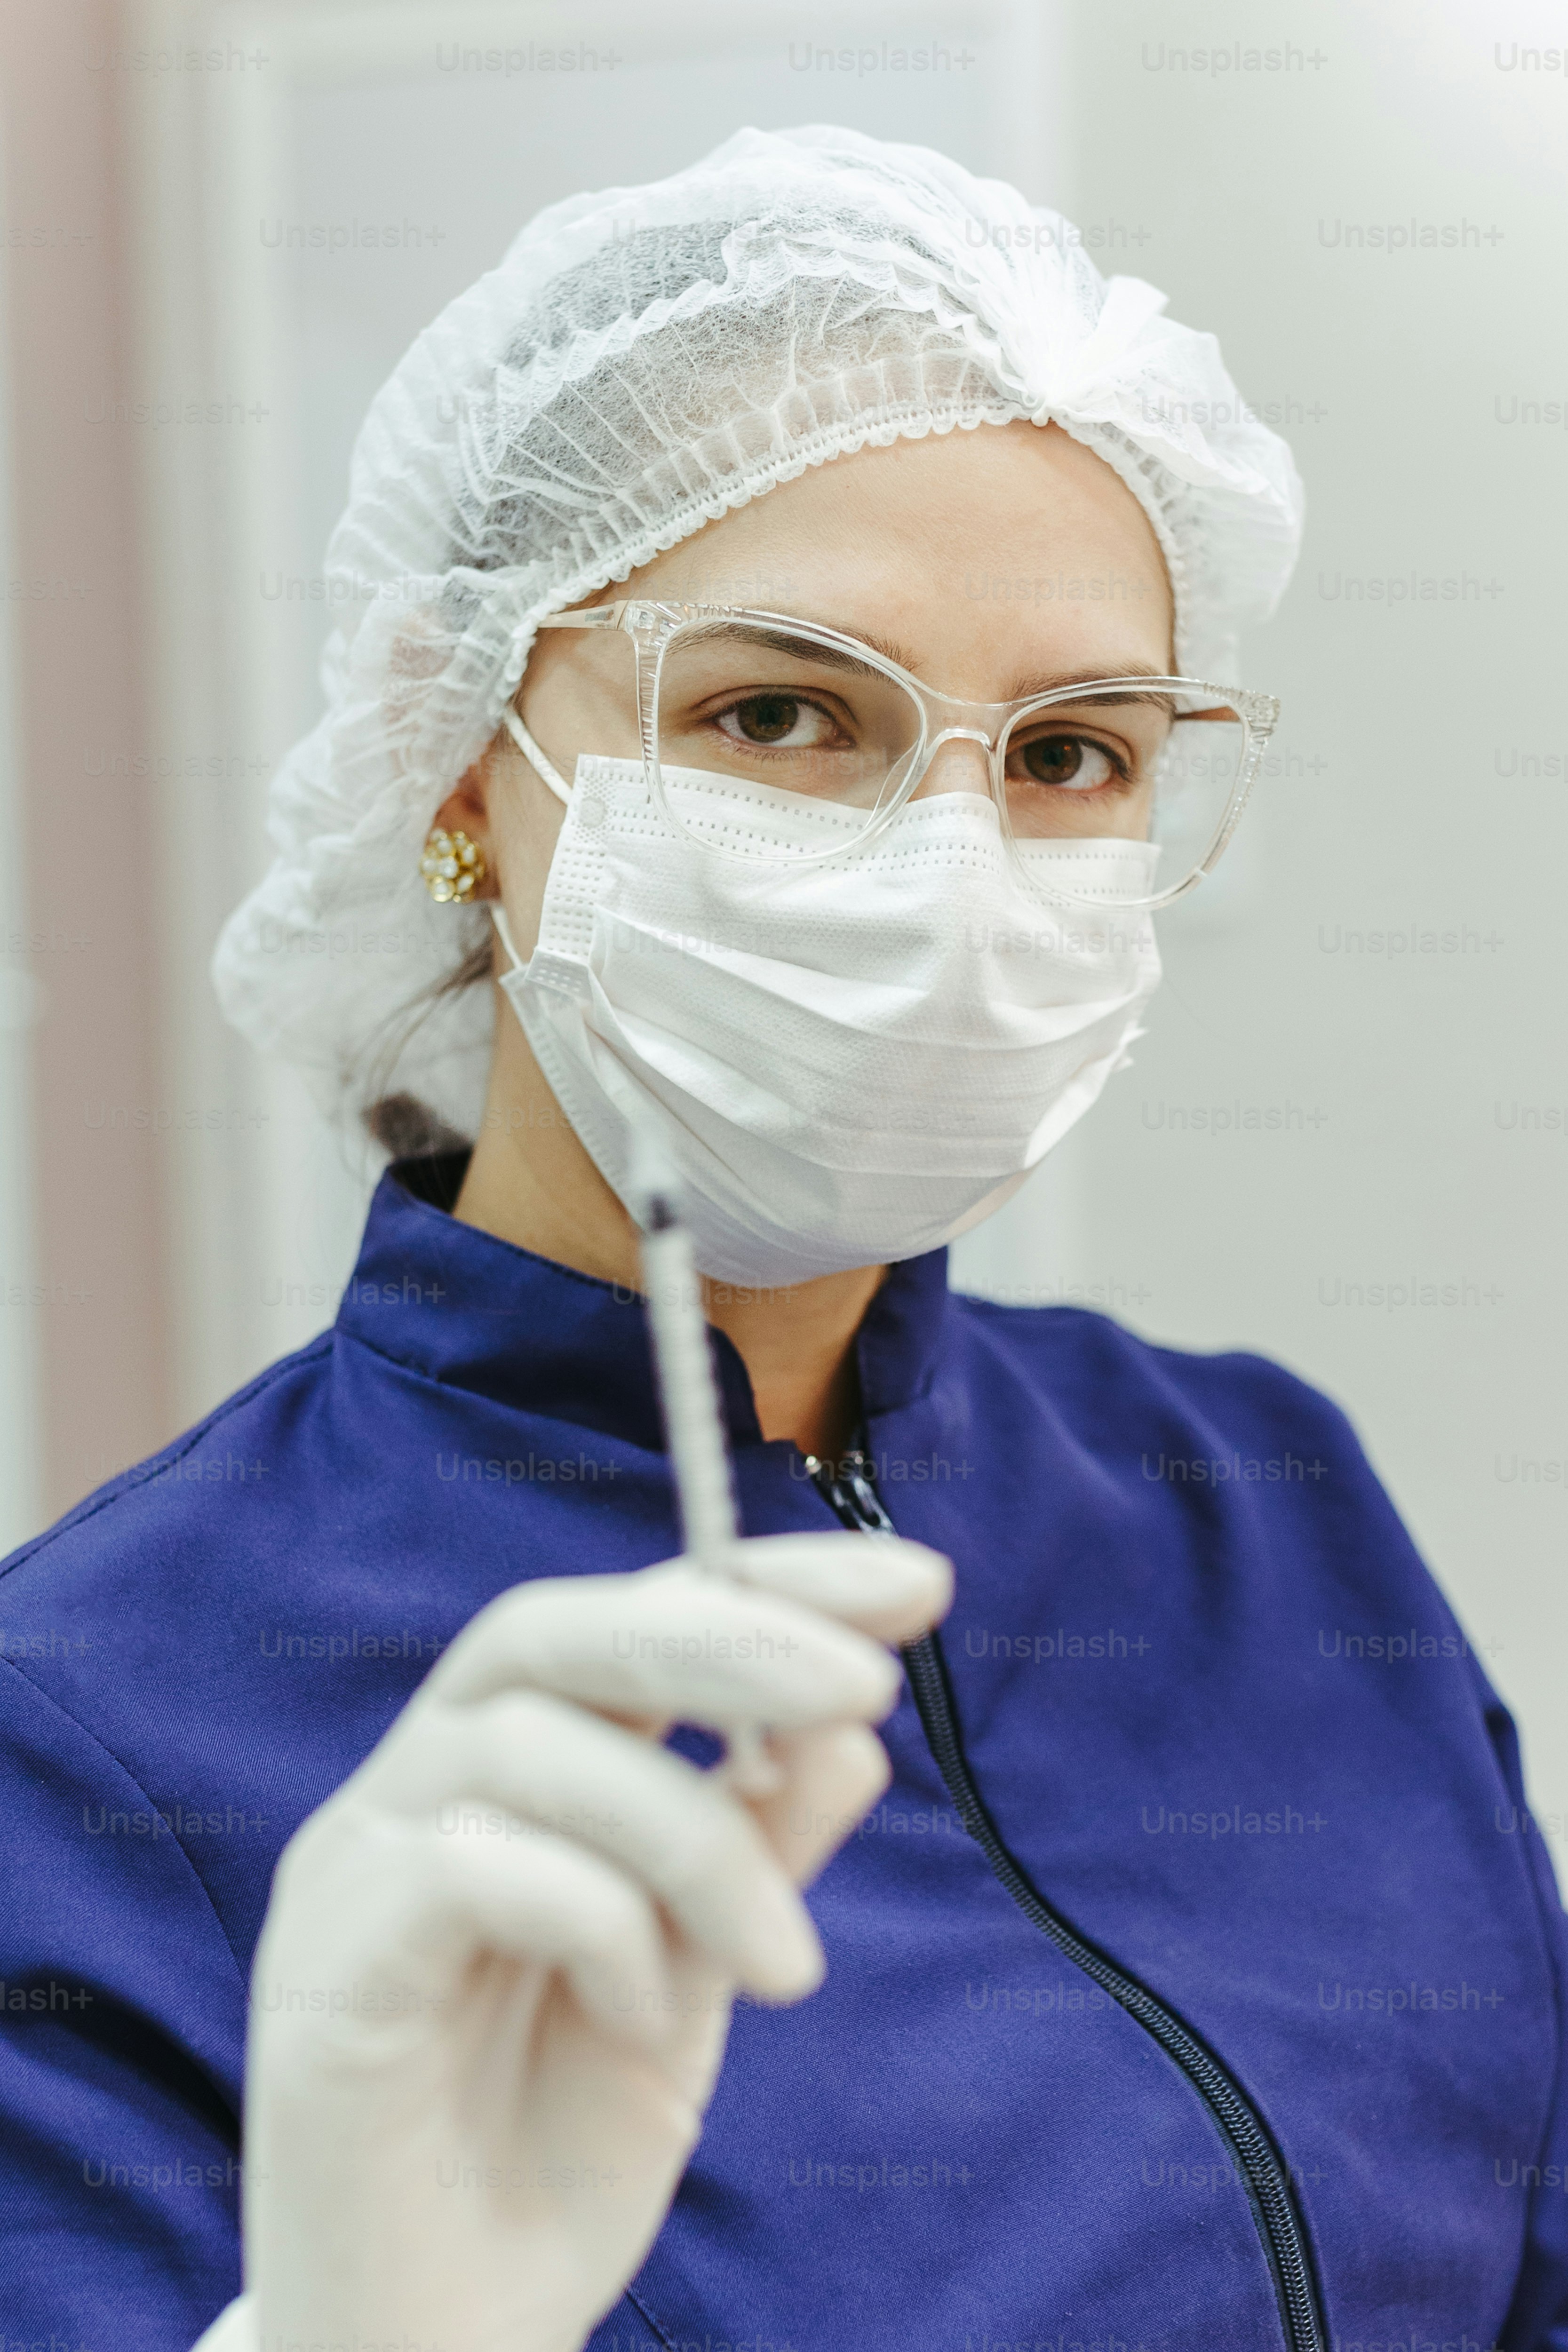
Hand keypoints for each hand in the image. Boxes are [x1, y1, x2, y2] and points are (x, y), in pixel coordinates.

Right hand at [242, 1533, 951, 2351]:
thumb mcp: (704, 1971)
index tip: (919, 1585)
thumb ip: (761, 1844)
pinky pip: (471, 1864)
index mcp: (511, 1761)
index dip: (768, 1583)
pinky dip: (597, 1924)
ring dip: (696, 1844)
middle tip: (869, 1687)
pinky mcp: (323, 1960)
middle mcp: (418, 1781)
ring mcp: (356, 1860)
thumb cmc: (563, 2140)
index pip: (630, 1611)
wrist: (448, 2337)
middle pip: (557, 1630)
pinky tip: (643, 2018)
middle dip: (729, 1638)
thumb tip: (858, 1726)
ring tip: (783, 1971)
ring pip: (535, 1747)